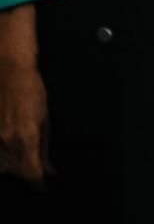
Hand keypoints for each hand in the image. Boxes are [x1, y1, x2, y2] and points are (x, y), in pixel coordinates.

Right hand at [0, 5, 48, 187]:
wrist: (8, 71)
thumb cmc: (31, 91)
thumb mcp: (45, 119)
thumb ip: (44, 147)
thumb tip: (48, 169)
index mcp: (27, 138)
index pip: (32, 174)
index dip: (38, 183)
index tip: (42, 184)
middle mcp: (6, 142)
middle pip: (16, 172)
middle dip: (26, 171)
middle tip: (34, 161)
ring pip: (1, 166)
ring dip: (12, 164)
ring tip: (20, 148)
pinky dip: (1, 154)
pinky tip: (7, 144)